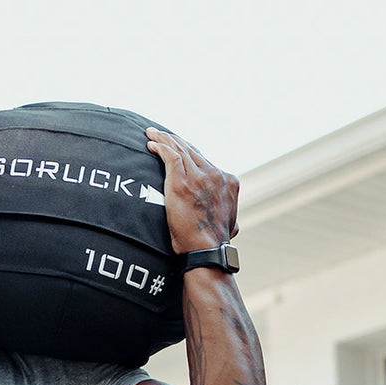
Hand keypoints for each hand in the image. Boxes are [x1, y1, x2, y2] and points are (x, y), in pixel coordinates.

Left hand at [146, 128, 238, 253]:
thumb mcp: (230, 225)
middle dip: (175, 140)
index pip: (205, 160)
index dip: (189, 152)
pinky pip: (171, 157)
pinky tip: (152, 144)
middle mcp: (215, 174)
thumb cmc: (214, 245)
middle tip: (161, 134)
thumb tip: (233, 226)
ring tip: (152, 134)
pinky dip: (161, 148)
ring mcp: (199, 177)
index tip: (178, 146)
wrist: (207, 251)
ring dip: (164, 140)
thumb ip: (230, 217)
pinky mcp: (182, 182)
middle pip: (192, 151)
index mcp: (228, 181)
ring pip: (180, 150)